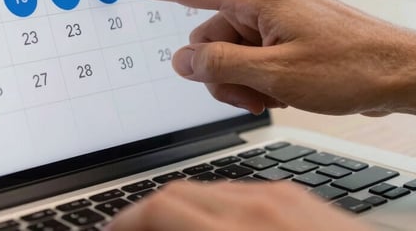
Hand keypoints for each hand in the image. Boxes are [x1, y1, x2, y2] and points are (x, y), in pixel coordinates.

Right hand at [96, 0, 415, 118]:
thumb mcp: (275, 76)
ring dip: (239, 77)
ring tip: (273, 94)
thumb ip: (218, 65)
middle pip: (206, 32)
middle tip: (249, 93)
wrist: (403, 71)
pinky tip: (282, 89)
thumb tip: (181, 59)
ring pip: (227, 47)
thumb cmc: (350, 67)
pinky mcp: (286, 28)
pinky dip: (256, 74)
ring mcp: (276, 12)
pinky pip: (251, 50)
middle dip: (217, 69)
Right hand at [109, 181, 372, 230]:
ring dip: (184, 205)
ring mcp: (284, 199)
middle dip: (148, 212)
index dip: (128, 219)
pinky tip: (218, 220)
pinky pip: (244, 192)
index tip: (114, 229)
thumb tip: (165, 216)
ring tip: (172, 223)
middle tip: (134, 226)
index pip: (161, 210)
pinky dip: (218, 204)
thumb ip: (200, 219)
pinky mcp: (301, 199)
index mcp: (244, 227)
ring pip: (210, 189)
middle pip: (180, 193)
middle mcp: (262, 205)